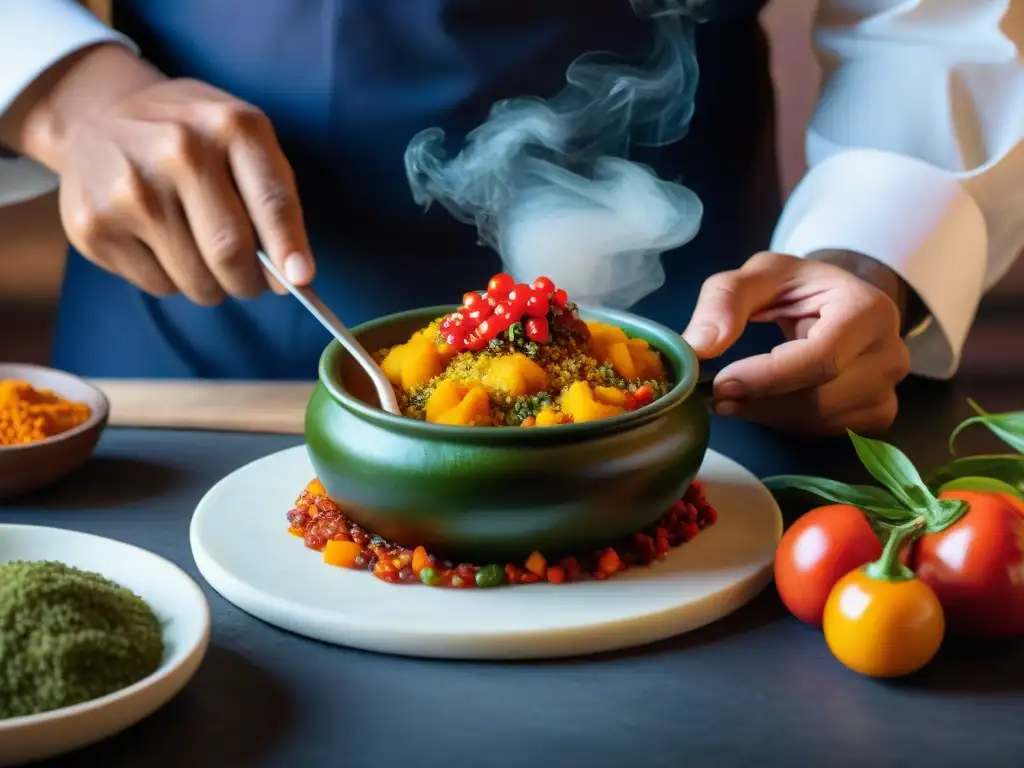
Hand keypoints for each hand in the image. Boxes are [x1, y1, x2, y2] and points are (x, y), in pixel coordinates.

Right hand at [16, 46, 312, 304]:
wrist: (96, 114)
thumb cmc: (191, 136)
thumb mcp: (242, 137)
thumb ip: (274, 198)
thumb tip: (294, 275)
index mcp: (230, 127)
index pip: (272, 202)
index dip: (290, 249)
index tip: (300, 281)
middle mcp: (179, 152)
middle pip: (231, 251)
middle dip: (250, 281)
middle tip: (251, 280)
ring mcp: (131, 190)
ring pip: (197, 280)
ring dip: (213, 285)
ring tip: (201, 254)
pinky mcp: (95, 226)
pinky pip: (158, 286)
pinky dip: (172, 280)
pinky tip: (160, 243)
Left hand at [683, 251, 911, 434]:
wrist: (836, 301)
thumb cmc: (798, 286)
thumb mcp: (760, 275)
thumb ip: (726, 299)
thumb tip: (700, 345)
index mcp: (868, 310)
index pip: (819, 359)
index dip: (766, 378)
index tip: (722, 383)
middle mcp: (890, 352)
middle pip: (821, 398)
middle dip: (761, 403)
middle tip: (718, 396)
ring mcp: (889, 388)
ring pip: (821, 420)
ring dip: (769, 415)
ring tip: (735, 398)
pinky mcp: (878, 413)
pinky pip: (827, 431)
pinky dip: (787, 423)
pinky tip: (766, 404)